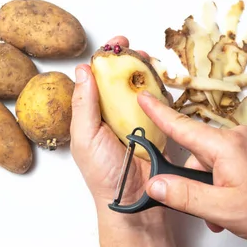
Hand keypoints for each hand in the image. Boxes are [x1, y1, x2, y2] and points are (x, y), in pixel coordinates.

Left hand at [70, 36, 155, 216]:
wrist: (134, 202)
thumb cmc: (104, 175)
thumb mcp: (85, 137)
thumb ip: (84, 105)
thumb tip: (83, 70)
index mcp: (93, 115)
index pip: (97, 80)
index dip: (105, 59)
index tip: (115, 45)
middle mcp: (113, 116)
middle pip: (121, 80)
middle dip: (128, 61)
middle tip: (134, 50)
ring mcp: (136, 122)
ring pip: (141, 89)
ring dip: (146, 72)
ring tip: (149, 60)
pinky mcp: (157, 130)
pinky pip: (160, 106)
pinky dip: (162, 91)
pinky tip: (162, 81)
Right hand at [138, 91, 246, 243]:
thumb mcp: (222, 209)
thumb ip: (184, 196)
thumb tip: (155, 185)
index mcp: (225, 146)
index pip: (181, 126)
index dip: (157, 112)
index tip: (141, 95)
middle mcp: (237, 137)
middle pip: (196, 154)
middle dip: (194, 182)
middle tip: (207, 210)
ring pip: (212, 162)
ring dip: (211, 187)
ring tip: (226, 213)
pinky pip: (228, 162)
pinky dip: (224, 182)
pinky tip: (235, 202)